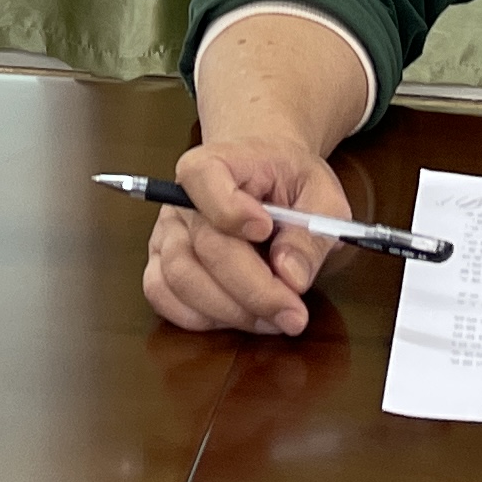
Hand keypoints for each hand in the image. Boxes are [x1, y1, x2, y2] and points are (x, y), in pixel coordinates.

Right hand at [141, 134, 352, 336]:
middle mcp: (182, 198)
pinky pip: (164, 298)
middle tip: (294, 314)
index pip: (205, 178)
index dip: (232, 210)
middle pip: (206, 247)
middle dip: (254, 290)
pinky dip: (203, 318)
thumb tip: (292, 276)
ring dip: (232, 311)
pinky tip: (241, 317)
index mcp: (218, 162)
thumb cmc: (288, 182)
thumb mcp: (321, 195)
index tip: (266, 229)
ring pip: (182, 280)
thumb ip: (311, 234)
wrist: (263, 174)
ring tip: (274, 318)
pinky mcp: (160, 263)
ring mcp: (167, 233)